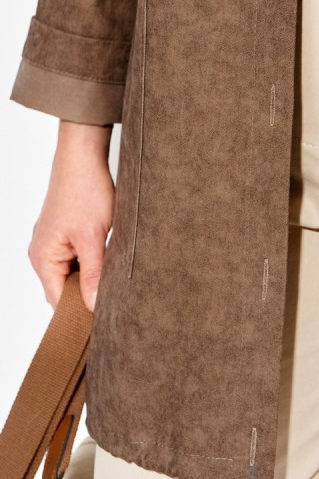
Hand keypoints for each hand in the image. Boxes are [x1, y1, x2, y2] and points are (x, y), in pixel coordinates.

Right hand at [27, 120, 114, 312]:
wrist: (83, 156)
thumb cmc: (85, 191)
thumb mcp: (94, 238)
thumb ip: (93, 275)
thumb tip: (94, 306)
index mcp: (43, 258)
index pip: (59, 302)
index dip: (80, 313)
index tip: (104, 321)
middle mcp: (43, 253)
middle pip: (64, 289)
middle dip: (87, 294)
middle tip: (115, 301)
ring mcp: (53, 243)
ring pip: (73, 273)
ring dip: (91, 277)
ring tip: (113, 277)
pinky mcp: (64, 233)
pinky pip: (76, 258)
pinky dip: (91, 262)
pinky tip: (109, 259)